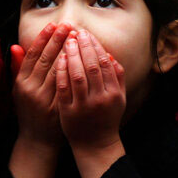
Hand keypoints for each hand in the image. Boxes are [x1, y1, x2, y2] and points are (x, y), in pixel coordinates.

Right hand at [11, 22, 70, 146]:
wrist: (39, 140)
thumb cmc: (29, 111)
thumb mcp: (18, 89)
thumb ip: (18, 68)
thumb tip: (14, 45)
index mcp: (22, 83)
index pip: (33, 55)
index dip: (43, 39)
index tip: (53, 24)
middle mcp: (33, 90)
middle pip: (48, 60)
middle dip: (58, 40)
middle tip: (69, 25)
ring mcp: (47, 100)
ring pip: (61, 71)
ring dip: (71, 52)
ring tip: (79, 37)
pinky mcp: (61, 108)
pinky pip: (72, 86)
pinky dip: (80, 71)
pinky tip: (88, 60)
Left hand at [55, 29, 125, 151]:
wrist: (95, 144)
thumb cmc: (107, 118)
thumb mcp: (119, 98)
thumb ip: (118, 77)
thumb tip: (109, 55)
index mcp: (114, 94)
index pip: (104, 63)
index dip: (96, 46)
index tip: (88, 34)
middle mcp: (100, 99)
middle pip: (91, 66)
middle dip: (83, 46)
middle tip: (76, 32)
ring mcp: (84, 105)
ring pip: (77, 75)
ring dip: (71, 55)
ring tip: (67, 41)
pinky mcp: (69, 111)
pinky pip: (64, 87)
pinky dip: (61, 71)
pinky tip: (58, 59)